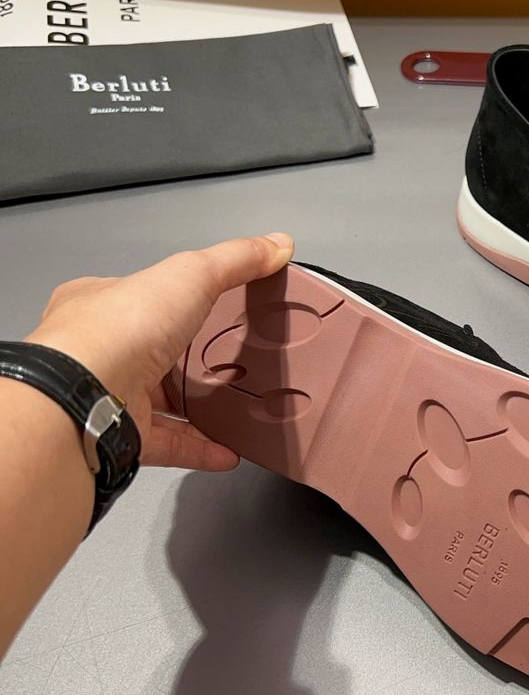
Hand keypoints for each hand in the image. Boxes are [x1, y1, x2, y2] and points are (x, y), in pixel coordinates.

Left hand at [26, 234, 293, 471]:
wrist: (85, 397)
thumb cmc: (121, 328)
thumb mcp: (191, 274)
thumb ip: (236, 260)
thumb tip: (276, 245)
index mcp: (102, 305)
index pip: (143, 296)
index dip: (177, 299)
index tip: (214, 306)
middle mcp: (99, 351)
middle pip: (153, 352)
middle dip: (190, 358)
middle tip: (232, 360)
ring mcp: (109, 396)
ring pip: (158, 401)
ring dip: (197, 407)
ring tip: (237, 407)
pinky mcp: (122, 437)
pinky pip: (168, 442)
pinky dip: (200, 447)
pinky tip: (229, 450)